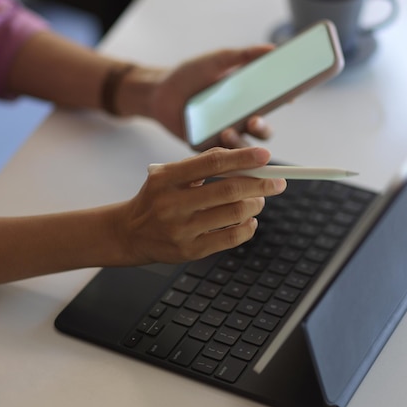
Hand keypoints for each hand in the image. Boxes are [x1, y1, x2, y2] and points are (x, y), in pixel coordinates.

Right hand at [112, 147, 286, 264]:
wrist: (129, 233)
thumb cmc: (156, 198)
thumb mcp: (168, 175)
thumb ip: (201, 165)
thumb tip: (245, 161)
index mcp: (166, 178)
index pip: (212, 163)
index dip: (243, 158)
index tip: (265, 156)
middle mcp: (172, 204)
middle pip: (228, 190)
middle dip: (260, 184)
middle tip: (277, 182)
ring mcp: (181, 229)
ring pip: (233, 214)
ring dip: (255, 205)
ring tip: (259, 201)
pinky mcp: (190, 250)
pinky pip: (230, 238)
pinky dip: (247, 227)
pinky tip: (250, 221)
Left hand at [147, 45, 274, 147]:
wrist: (159, 92)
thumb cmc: (190, 75)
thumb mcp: (217, 61)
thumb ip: (244, 55)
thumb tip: (273, 49)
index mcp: (247, 100)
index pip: (272, 105)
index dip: (284, 102)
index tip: (289, 97)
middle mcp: (240, 120)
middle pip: (262, 131)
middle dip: (262, 128)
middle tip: (254, 119)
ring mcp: (224, 136)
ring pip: (243, 148)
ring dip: (240, 143)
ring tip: (227, 131)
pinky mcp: (207, 149)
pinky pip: (220, 157)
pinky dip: (221, 152)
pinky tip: (214, 141)